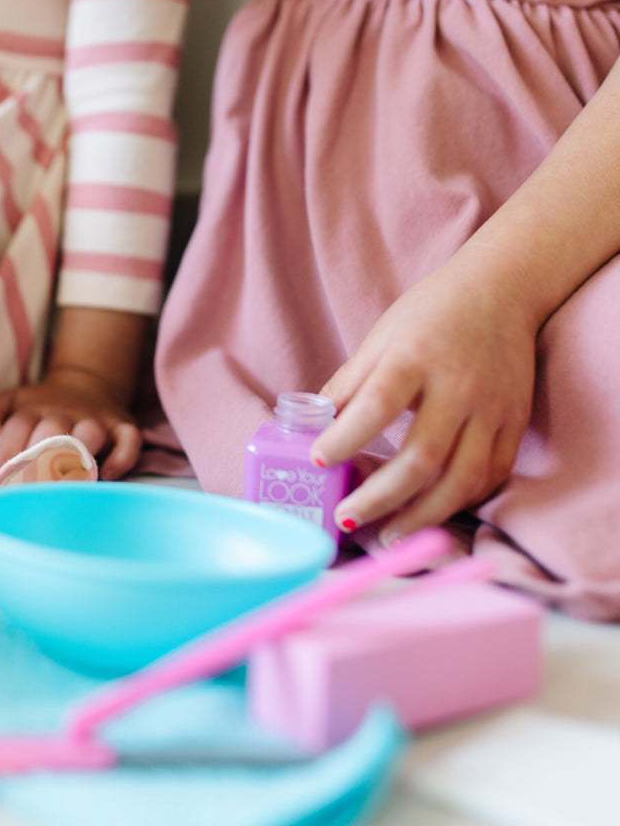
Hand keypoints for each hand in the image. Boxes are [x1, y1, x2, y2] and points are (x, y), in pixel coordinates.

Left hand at [0, 366, 142, 479]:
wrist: (86, 382)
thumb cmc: (40, 407)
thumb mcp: (10, 402)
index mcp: (32, 407)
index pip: (17, 429)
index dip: (5, 457)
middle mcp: (64, 412)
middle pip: (51, 431)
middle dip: (39, 463)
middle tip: (29, 492)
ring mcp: (95, 419)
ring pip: (90, 433)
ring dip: (79, 457)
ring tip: (67, 486)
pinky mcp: (123, 425)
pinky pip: (128, 440)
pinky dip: (121, 458)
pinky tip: (107, 476)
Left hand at [310, 257, 537, 543]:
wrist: (503, 290)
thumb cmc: (431, 312)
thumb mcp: (382, 336)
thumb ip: (350, 382)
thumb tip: (312, 424)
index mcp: (416, 356)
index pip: (379, 404)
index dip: (346, 437)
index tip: (317, 461)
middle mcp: (458, 386)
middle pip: (422, 457)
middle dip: (381, 497)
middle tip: (346, 519)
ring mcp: (492, 408)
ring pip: (462, 479)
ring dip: (422, 515)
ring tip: (387, 536)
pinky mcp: (514, 424)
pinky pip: (490, 476)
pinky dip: (459, 501)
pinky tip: (429, 514)